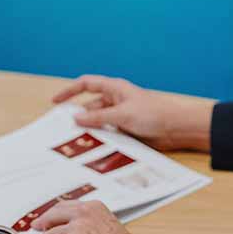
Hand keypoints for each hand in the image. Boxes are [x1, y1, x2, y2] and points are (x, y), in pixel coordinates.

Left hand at [32, 199, 134, 233]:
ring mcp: (73, 229)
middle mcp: (81, 214)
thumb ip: (87, 223)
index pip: (62, 206)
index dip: (50, 217)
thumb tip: (64, 230)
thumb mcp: (106, 226)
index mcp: (92, 207)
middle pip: (49, 218)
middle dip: (45, 232)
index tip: (42, 223)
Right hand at [52, 75, 214, 151]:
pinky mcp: (126, 129)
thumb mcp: (122, 115)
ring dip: (89, 130)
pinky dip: (100, 138)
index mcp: (115, 88)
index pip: (87, 84)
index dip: (70, 91)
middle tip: (62, 129)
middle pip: (90, 106)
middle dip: (78, 116)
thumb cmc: (154, 114)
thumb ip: (98, 118)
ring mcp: (120, 115)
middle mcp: (116, 100)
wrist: (177, 129)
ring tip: (75, 142)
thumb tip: (76, 118)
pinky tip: (92, 148)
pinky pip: (107, 133)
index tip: (55, 101)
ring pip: (98, 122)